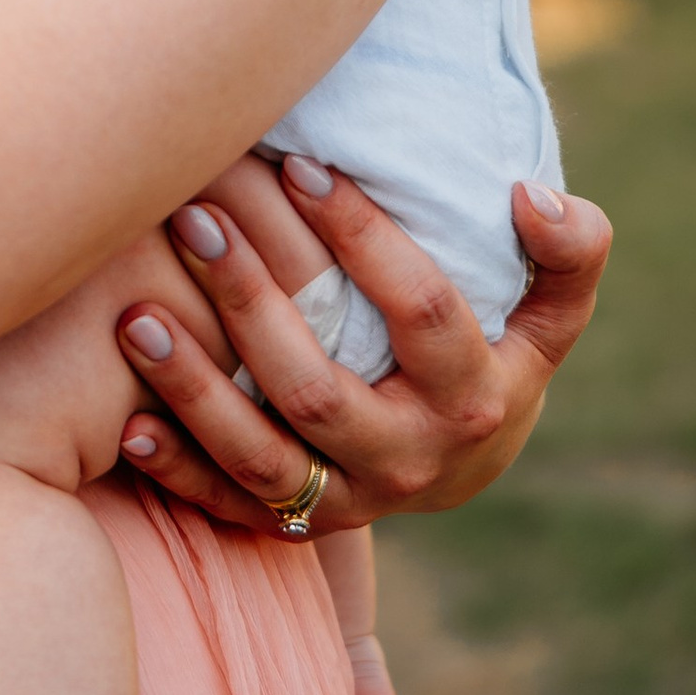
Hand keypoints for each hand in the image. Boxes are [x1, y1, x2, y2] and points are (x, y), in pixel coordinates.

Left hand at [110, 152, 609, 533]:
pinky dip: (176, 470)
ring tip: (136, 318)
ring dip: (196, 392)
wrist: (461, 468)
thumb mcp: (550, 316)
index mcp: (475, 398)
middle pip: (319, 389)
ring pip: (263, 458)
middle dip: (251, 302)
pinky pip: (229, 507)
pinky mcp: (297, 526)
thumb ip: (569, 253)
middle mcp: (411, 460)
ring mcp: (350, 502)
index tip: (302, 169)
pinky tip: (126, 421)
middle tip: (193, 217)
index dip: (364, 240)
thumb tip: (531, 195)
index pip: (420, 313)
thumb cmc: (495, 356)